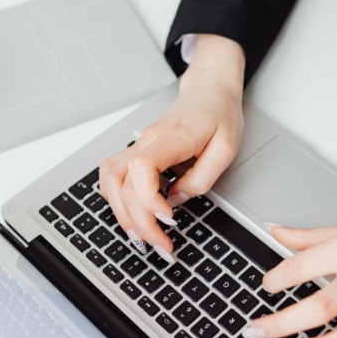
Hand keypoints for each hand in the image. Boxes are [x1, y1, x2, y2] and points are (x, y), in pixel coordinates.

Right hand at [99, 34, 244, 256]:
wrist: (209, 91)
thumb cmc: (219, 115)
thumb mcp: (226, 148)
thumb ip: (202, 177)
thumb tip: (177, 199)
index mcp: (170, 138)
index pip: (141, 168)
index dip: (149, 200)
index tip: (169, 219)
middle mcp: (146, 141)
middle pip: (124, 186)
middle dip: (140, 223)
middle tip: (162, 247)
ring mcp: (137, 147)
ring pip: (110, 183)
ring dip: (122, 215)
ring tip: (142, 238)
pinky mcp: (136, 153)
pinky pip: (112, 177)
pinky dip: (116, 201)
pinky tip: (131, 216)